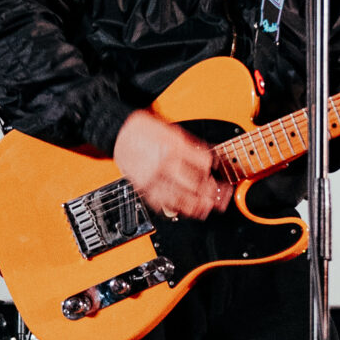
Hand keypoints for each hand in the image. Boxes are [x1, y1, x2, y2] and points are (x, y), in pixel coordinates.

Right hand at [114, 110, 231, 217]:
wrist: (120, 132)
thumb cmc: (145, 129)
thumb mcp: (173, 131)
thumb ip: (192, 146)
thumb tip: (209, 159)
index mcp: (174, 147)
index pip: (202, 163)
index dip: (212, 169)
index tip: (217, 172)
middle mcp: (164, 165)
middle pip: (194, 184)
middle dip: (210, 192)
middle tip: (219, 196)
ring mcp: (153, 179)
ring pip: (180, 199)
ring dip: (196, 206)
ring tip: (207, 209)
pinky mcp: (143, 188)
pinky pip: (162, 203)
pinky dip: (175, 208)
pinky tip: (184, 210)